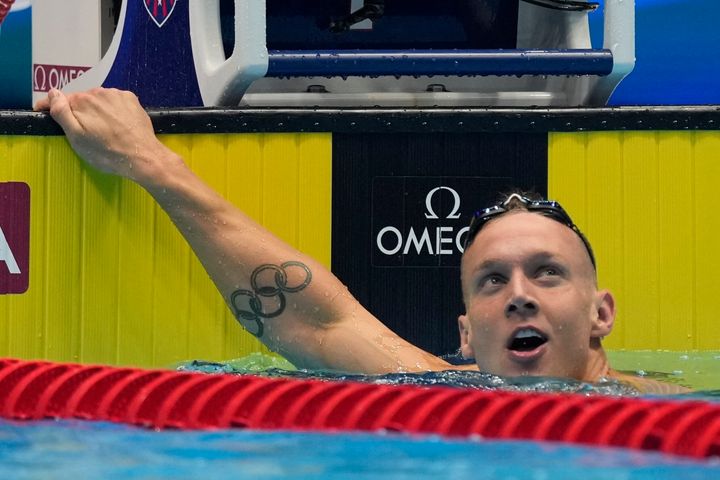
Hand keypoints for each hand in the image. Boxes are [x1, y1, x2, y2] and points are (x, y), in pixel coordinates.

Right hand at [34, 88, 170, 181]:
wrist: (142, 157)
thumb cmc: (108, 153)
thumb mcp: (76, 138)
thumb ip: (61, 113)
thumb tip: (52, 93)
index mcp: (81, 101)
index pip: (59, 99)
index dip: (50, 106)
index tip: (44, 111)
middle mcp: (98, 92)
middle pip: (81, 100)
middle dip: (79, 112)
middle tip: (87, 133)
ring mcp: (116, 95)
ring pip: (99, 100)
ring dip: (98, 111)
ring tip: (105, 131)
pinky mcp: (131, 100)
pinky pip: (115, 101)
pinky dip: (113, 110)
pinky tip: (118, 125)